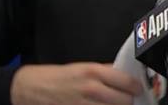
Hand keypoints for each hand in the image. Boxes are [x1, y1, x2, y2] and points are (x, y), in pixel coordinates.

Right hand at [10, 62, 142, 104]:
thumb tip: (123, 77)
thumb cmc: (57, 77)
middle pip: (125, 102)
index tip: (136, 90)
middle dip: (127, 101)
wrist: (31, 89)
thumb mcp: (82, 67)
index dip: (135, 87)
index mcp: (94, 72)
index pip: (128, 83)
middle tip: (125, 100)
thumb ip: (104, 72)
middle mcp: (91, 89)